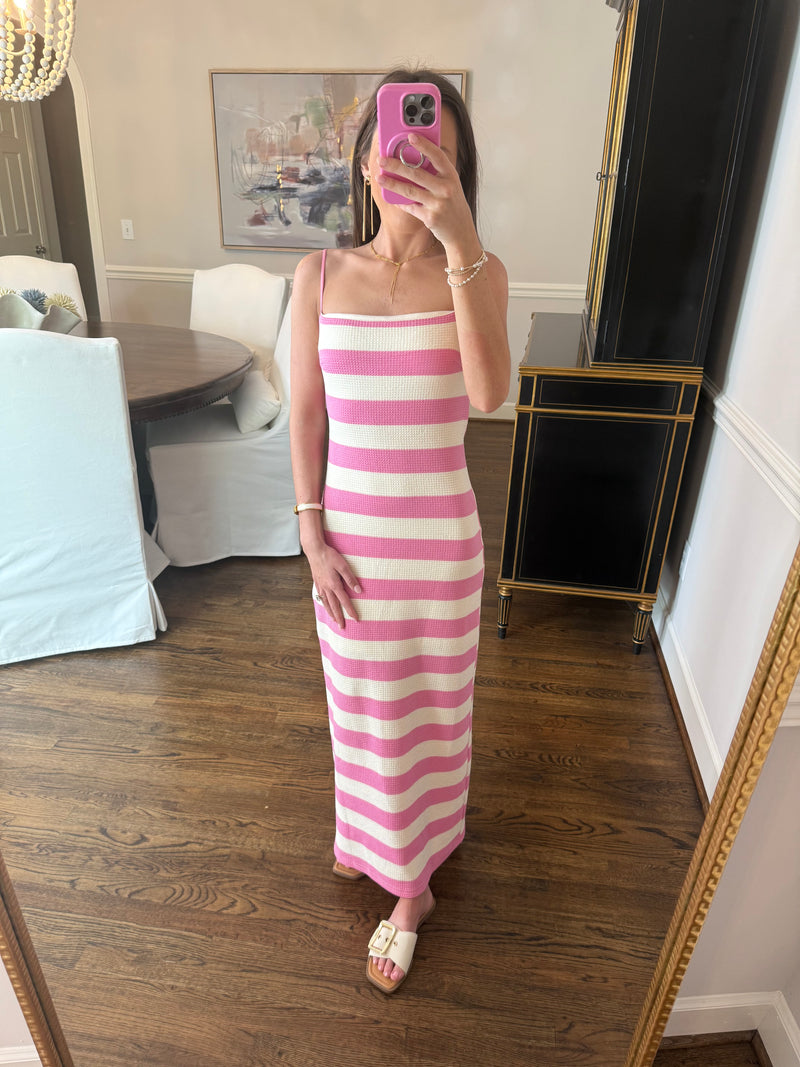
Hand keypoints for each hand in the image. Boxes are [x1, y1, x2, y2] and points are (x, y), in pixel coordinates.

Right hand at [307, 543, 360, 628]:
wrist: (314, 550)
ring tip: (334, 620)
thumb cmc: (330, 556)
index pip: (344, 601)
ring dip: (330, 613)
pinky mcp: (317, 582)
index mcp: (334, 584)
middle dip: (339, 617)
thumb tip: (358, 590)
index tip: (355, 619)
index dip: (350, 611)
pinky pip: (321, 597)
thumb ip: (350, 578)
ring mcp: (320, 586)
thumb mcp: (343, 565)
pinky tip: (325, 605)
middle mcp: (326, 588)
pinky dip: (324, 604)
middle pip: (334, 606)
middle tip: (342, 627)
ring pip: (326, 603)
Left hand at [376, 132, 477, 252]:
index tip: (410, 136)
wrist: (461, 231)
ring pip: (410, 191)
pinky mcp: (430, 218)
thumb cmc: (452, 203)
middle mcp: (446, 188)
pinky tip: (391, 197)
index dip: (424, 145)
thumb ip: (436, 173)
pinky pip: (410, 207)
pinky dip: (400, 202)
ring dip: (392, 184)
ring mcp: (438, 204)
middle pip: (417, 174)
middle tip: (381, 160)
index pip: (437, 156)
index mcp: (451, 176)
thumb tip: (411, 158)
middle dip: (396, 166)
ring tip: (380, 178)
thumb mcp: (450, 185)